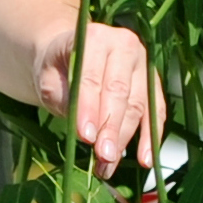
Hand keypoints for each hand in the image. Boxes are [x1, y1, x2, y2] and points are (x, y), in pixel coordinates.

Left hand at [34, 20, 162, 177]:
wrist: (72, 55)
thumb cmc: (58, 68)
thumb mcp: (47, 78)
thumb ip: (61, 98)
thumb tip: (84, 131)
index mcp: (94, 37)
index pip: (92, 78)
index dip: (89, 108)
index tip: (85, 136)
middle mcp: (125, 44)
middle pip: (119, 92)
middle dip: (110, 128)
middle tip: (102, 155)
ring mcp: (143, 63)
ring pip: (138, 105)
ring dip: (125, 138)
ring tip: (110, 165)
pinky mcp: (153, 82)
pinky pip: (155, 110)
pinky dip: (150, 136)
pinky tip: (145, 159)